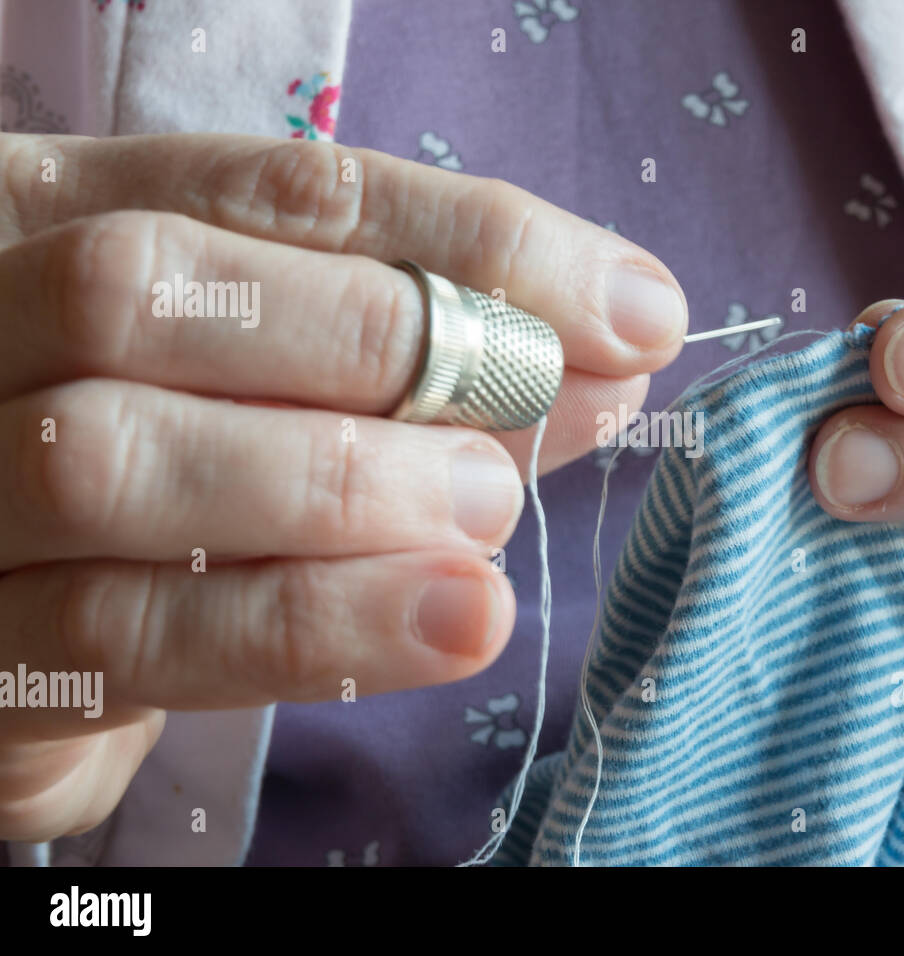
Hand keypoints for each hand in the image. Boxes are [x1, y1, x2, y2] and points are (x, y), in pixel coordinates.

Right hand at [0, 132, 685, 840]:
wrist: (25, 633)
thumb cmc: (188, 478)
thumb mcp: (294, 388)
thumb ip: (429, 368)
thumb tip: (607, 357)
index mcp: (60, 216)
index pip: (277, 190)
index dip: (467, 239)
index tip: (629, 306)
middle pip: (149, 286)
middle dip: (381, 339)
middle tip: (546, 402)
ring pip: (112, 460)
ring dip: (342, 485)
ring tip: (489, 513)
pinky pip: (123, 633)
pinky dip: (308, 624)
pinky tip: (447, 619)